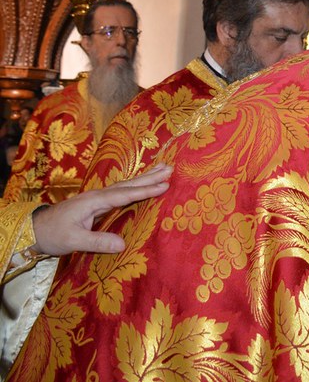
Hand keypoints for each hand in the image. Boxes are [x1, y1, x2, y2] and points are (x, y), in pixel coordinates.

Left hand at [30, 163, 171, 255]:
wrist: (34, 230)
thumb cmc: (52, 234)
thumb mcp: (73, 241)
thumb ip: (98, 241)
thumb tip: (123, 244)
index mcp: (94, 201)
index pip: (125, 195)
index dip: (145, 190)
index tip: (165, 185)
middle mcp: (98, 196)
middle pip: (128, 184)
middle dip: (149, 176)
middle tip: (170, 168)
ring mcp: (97, 198)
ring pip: (125, 185)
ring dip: (144, 177)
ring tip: (162, 168)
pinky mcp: (96, 204)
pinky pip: (121, 192)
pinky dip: (135, 186)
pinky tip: (141, 184)